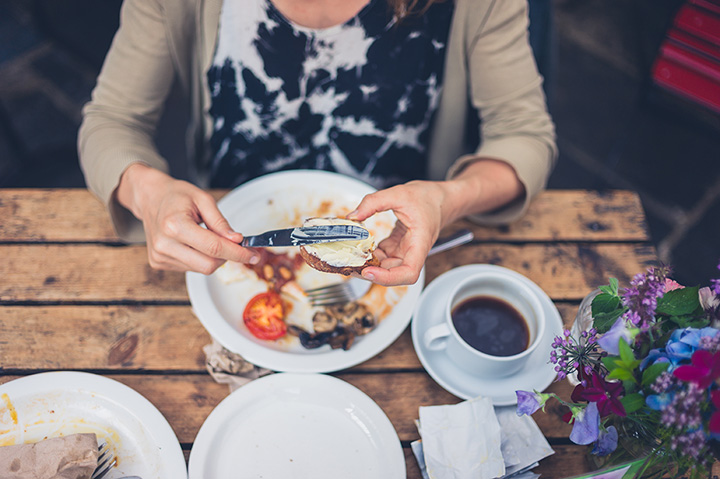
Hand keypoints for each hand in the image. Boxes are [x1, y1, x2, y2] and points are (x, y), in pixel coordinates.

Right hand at [115, 164, 257, 273]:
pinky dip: (200, 258)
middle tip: (235, 244)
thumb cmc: (176, 195)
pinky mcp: (158, 262)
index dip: (238, 253)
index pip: (214, 247)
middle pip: (209, 265)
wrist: (150, 198)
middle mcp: (164, 244)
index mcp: (174, 225)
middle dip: (228, 257)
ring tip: (207, 236)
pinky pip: (190, 268)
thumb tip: (237, 240)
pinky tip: (194, 242)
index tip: (253, 255)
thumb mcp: (203, 199)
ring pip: (201, 269)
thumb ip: (220, 222)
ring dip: (213, 257)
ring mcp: (159, 256)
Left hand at [348, 180, 454, 285]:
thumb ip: (373, 202)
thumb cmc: (428, 198)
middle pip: (394, 274)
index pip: (409, 273)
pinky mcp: (399, 246)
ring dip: (370, 265)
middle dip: (372, 273)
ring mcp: (405, 250)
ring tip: (352, 256)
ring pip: (387, 267)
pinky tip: (360, 247)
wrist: (439, 198)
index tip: (370, 272)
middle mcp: (413, 251)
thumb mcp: (398, 193)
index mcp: (420, 242)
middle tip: (350, 265)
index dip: (389, 278)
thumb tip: (353, 215)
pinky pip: (384, 257)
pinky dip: (371, 255)